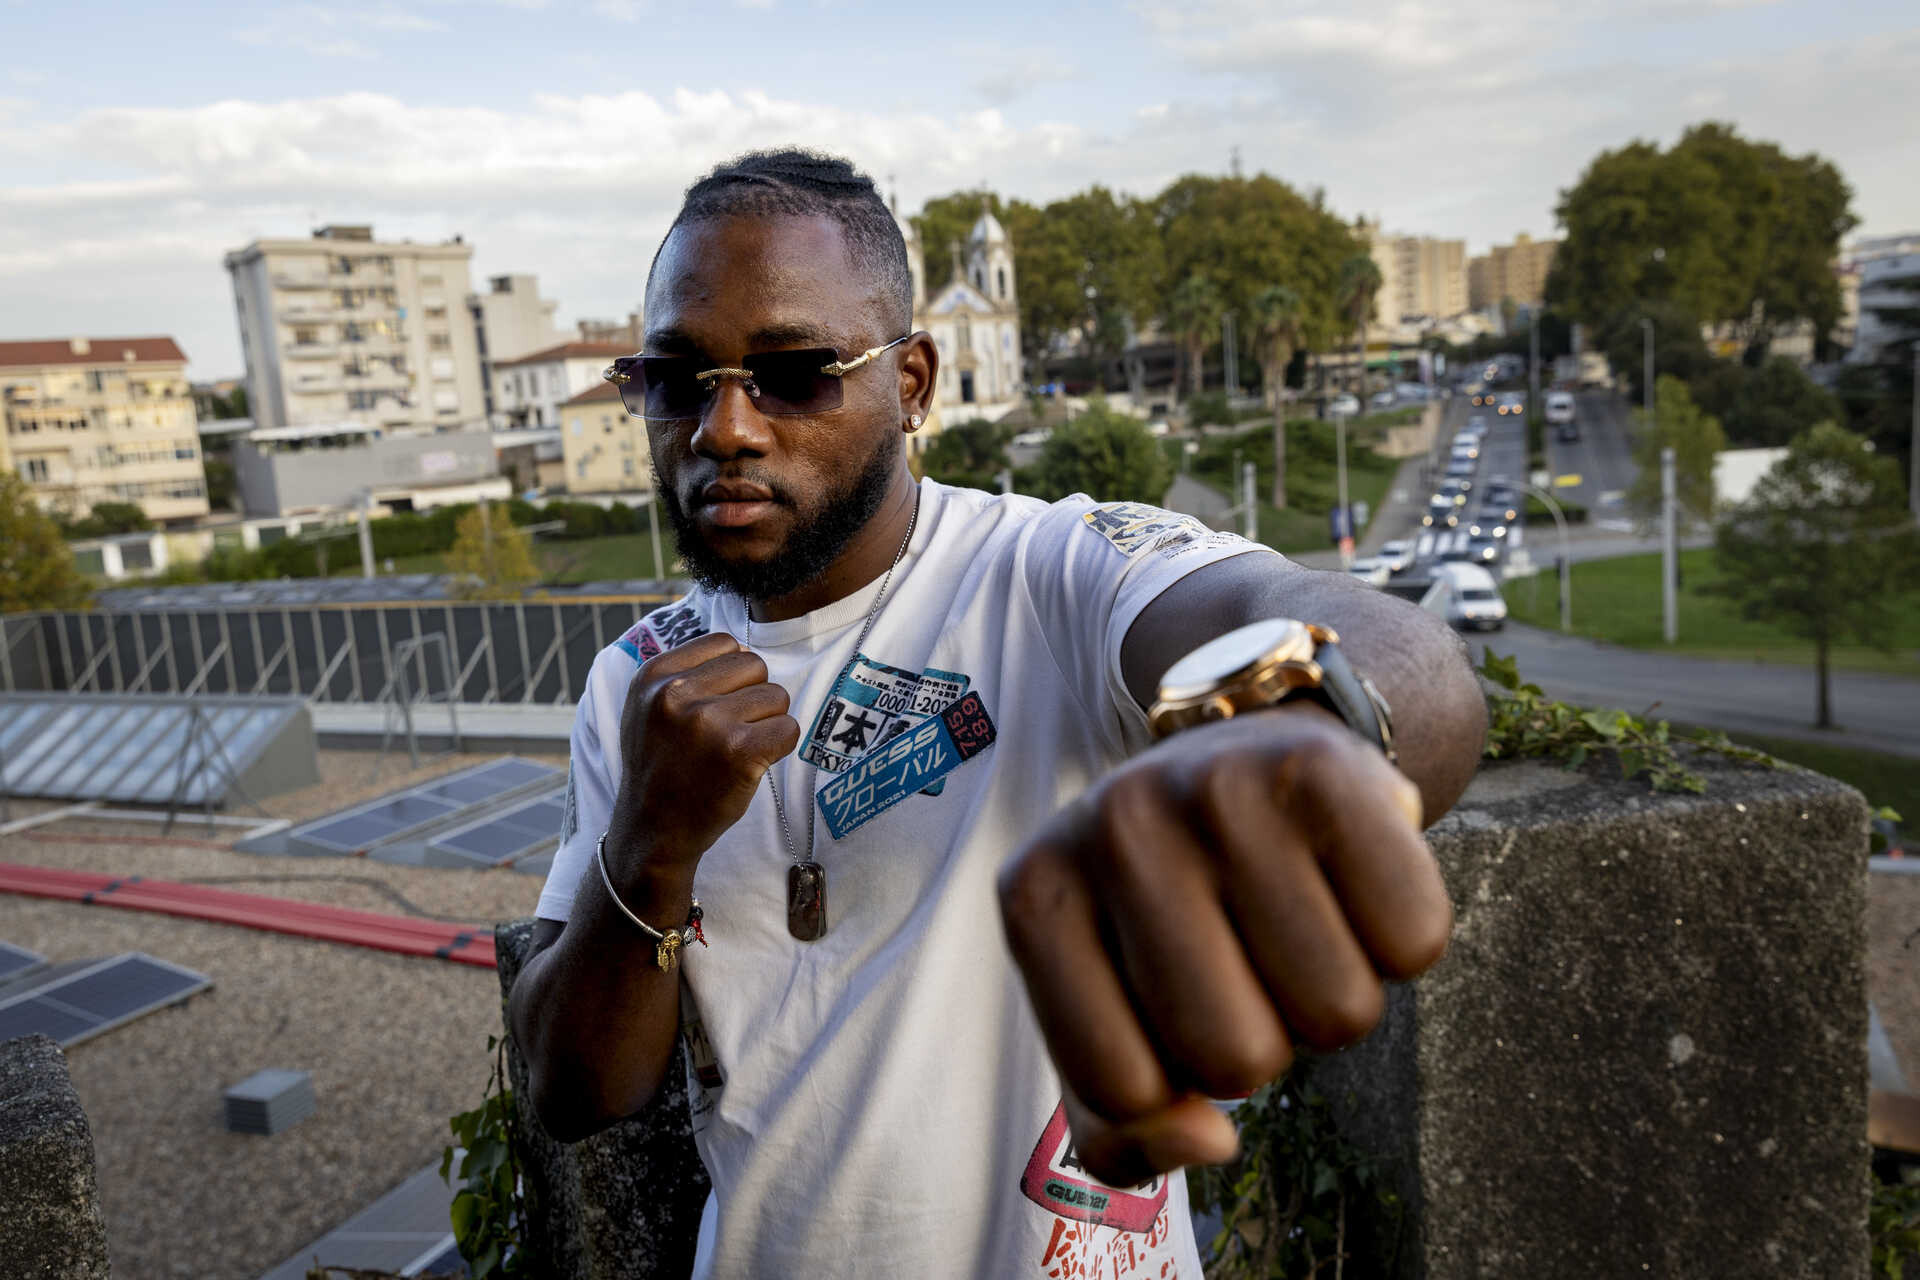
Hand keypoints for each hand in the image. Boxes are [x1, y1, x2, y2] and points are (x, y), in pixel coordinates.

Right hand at [606, 632, 800, 871]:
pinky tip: (753, 763)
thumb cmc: (660, 764)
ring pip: (777, 696)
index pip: (726, 643)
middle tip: (730, 730)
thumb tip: (744, 651)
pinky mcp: (739, 753)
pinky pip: (789, 728)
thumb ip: (684, 673)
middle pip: (755, 666)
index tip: (716, 705)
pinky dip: (780, 746)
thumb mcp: (647, 707)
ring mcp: (707, 723)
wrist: (652, 829)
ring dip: (767, 722)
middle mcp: (676, 694)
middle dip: (753, 696)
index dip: (733, 674)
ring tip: (736, 748)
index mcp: (653, 676)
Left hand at [996, 705, 1450, 1187]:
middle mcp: (1114, 826)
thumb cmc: (1172, 916)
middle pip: (1236, 1059)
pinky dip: (1400, 942)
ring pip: (1337, 1014)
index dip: (1171, 1085)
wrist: (1252, 755)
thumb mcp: (1108, 1011)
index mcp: (1037, 894)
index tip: (1169, 1011)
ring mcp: (1216, 789)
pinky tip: (1351, 884)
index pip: (1123, 1089)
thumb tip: (1210, 1139)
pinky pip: (1412, 942)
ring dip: (1334, 996)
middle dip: (1263, 1040)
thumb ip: (1121, 1129)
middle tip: (1247, 959)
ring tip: (1295, 918)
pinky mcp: (1320, 770)